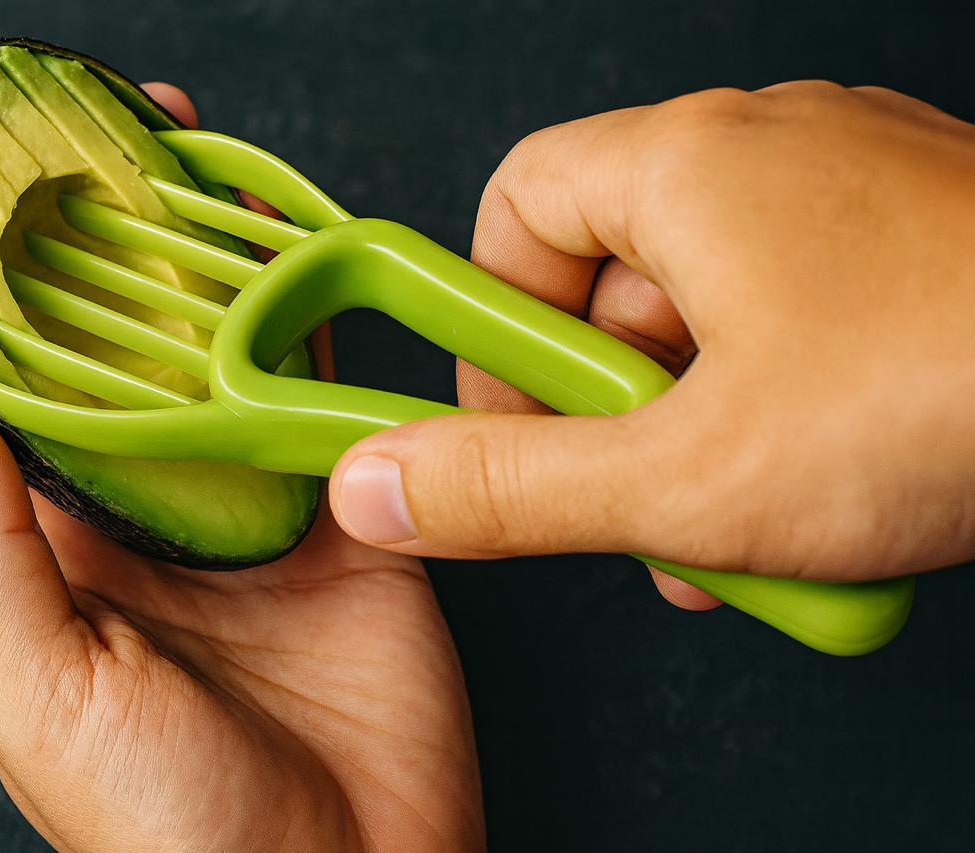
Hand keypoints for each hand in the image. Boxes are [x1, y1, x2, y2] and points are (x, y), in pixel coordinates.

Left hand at [0, 84, 482, 852]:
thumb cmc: (166, 829)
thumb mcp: (44, 688)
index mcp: (72, 549)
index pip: (41, 397)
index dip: (34, 298)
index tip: (37, 202)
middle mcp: (166, 521)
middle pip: (150, 366)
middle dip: (141, 266)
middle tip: (139, 156)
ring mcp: (265, 519)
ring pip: (245, 374)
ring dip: (236, 286)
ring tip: (225, 186)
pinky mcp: (357, 527)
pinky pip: (342, 417)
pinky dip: (335, 346)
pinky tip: (324, 275)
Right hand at [329, 82, 974, 606]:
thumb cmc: (956, 390)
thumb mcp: (689, 475)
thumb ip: (511, 487)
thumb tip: (380, 486)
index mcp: (688, 162)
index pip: (516, 207)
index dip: (491, 320)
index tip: (514, 420)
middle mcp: (770, 150)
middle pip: (615, 275)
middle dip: (613, 408)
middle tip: (642, 497)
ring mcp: (857, 191)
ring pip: (717, 314)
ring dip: (703, 429)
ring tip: (743, 524)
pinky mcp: (922, 245)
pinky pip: (806, 321)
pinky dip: (788, 409)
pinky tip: (823, 495)